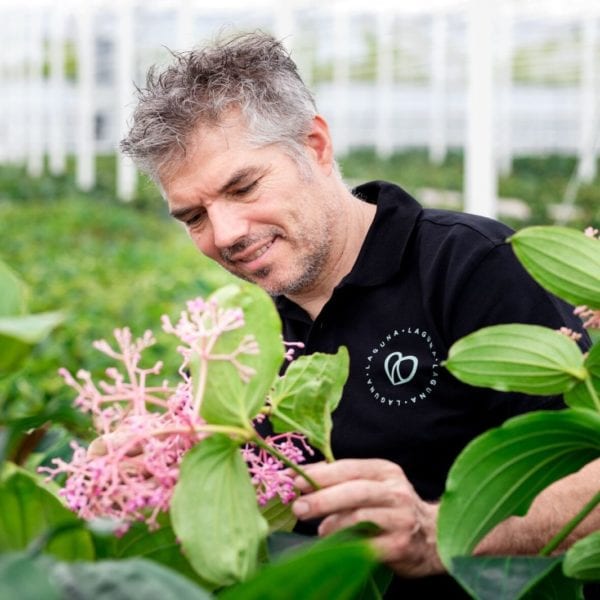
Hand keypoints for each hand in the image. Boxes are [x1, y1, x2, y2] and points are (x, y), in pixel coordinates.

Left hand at [292, 459, 443, 576]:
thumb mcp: (371, 485)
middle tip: (298, 507)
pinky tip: (336, 546)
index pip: (348, 468)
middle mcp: (395, 491)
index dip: (319, 474)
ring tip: (319, 529)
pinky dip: (347, 545)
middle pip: (355, 490)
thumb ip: (339, 480)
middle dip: (323, 498)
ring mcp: (400, 518)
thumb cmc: (390, 507)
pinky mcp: (400, 545)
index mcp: (384, 471)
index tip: (293, 480)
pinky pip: (368, 545)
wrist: (432, 536)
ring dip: (334, 522)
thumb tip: (298, 477)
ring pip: (361, 516)